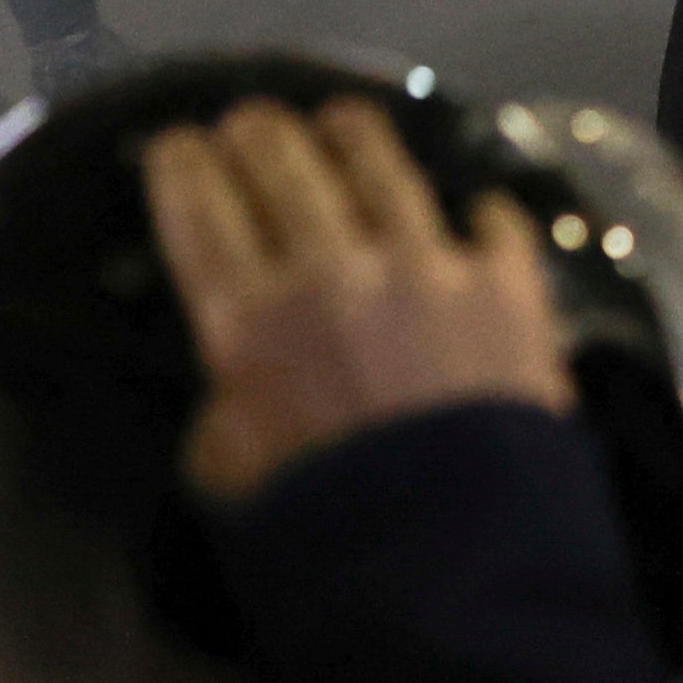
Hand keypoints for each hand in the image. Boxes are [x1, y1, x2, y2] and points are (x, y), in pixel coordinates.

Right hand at [142, 97, 572, 505]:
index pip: (199, 214)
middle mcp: (331, 268)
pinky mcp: (507, 284)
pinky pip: (492, 223)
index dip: (180, 168)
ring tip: (341, 118)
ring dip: (352, 134)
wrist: (457, 564)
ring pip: (381, 165)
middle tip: (251, 121)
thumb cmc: (322, 535)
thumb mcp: (226, 481)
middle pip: (282, 166)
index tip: (175, 143)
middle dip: (257, 133)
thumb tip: (240, 382)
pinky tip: (478, 207)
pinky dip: (480, 213)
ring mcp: (427, 264)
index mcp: (249, 321)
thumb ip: (225, 413)